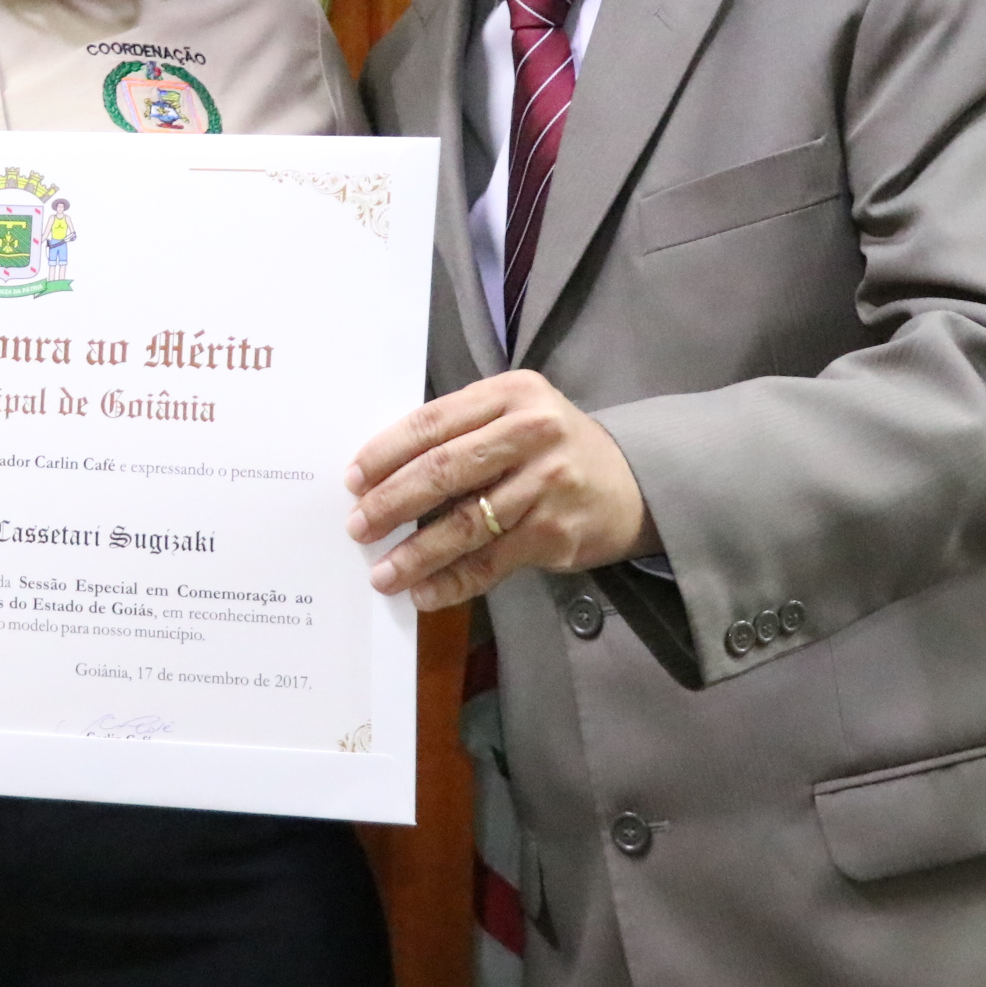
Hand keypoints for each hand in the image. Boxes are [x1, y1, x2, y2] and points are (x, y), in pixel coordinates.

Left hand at [344, 370, 655, 611]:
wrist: (632, 482)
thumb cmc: (552, 447)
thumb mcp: (513, 415)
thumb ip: (460, 431)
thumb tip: (380, 474)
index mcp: (511, 394)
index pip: (433, 423)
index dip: (385, 453)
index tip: (352, 481)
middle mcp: (532, 432)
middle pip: (444, 470)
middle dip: (391, 503)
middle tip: (357, 527)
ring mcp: (548, 484)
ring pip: (465, 523)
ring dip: (416, 553)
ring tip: (382, 573)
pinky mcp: (556, 533)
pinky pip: (491, 562)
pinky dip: (453, 581)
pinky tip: (425, 592)